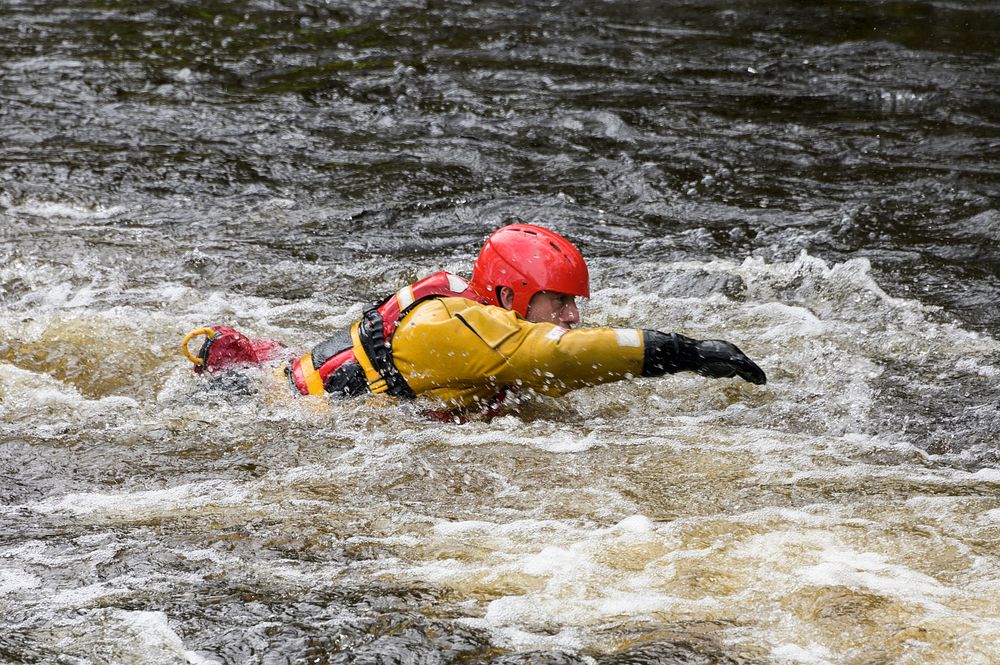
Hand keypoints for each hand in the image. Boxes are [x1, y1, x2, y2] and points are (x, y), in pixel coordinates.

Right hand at [641, 331, 766, 384]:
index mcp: (725, 349)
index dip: (747, 370)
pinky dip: (754, 375)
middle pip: (745, 363)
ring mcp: (732, 354)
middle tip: (762, 381)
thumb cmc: (693, 357)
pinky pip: (746, 368)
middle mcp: (731, 349)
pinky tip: (760, 382)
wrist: (690, 354)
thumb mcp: (707, 365)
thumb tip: (729, 374)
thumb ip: (718, 368)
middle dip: (754, 372)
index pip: (738, 361)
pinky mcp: (733, 359)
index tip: (753, 377)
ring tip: (763, 383)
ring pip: (748, 366)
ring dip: (756, 375)